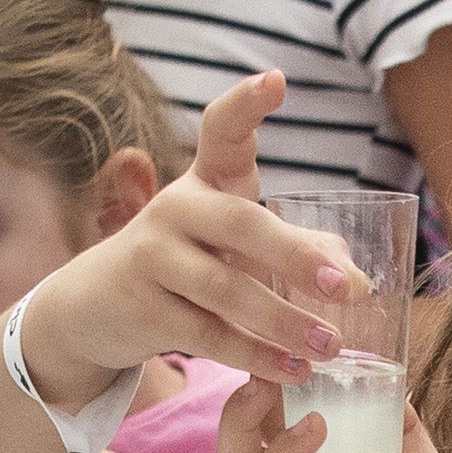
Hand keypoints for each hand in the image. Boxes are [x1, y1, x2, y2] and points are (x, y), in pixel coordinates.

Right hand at [24, 71, 370, 400]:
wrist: (96, 308)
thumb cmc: (189, 268)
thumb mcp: (238, 251)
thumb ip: (301, 254)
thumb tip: (355, 281)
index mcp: (204, 183)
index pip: (221, 131)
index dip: (245, 105)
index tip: (275, 80)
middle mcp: (175, 209)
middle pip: (240, 224)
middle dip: (295, 256)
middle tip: (346, 289)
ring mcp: (153, 258)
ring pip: (225, 290)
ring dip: (283, 322)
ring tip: (330, 347)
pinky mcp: (143, 309)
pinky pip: (208, 335)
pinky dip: (255, 357)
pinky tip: (293, 372)